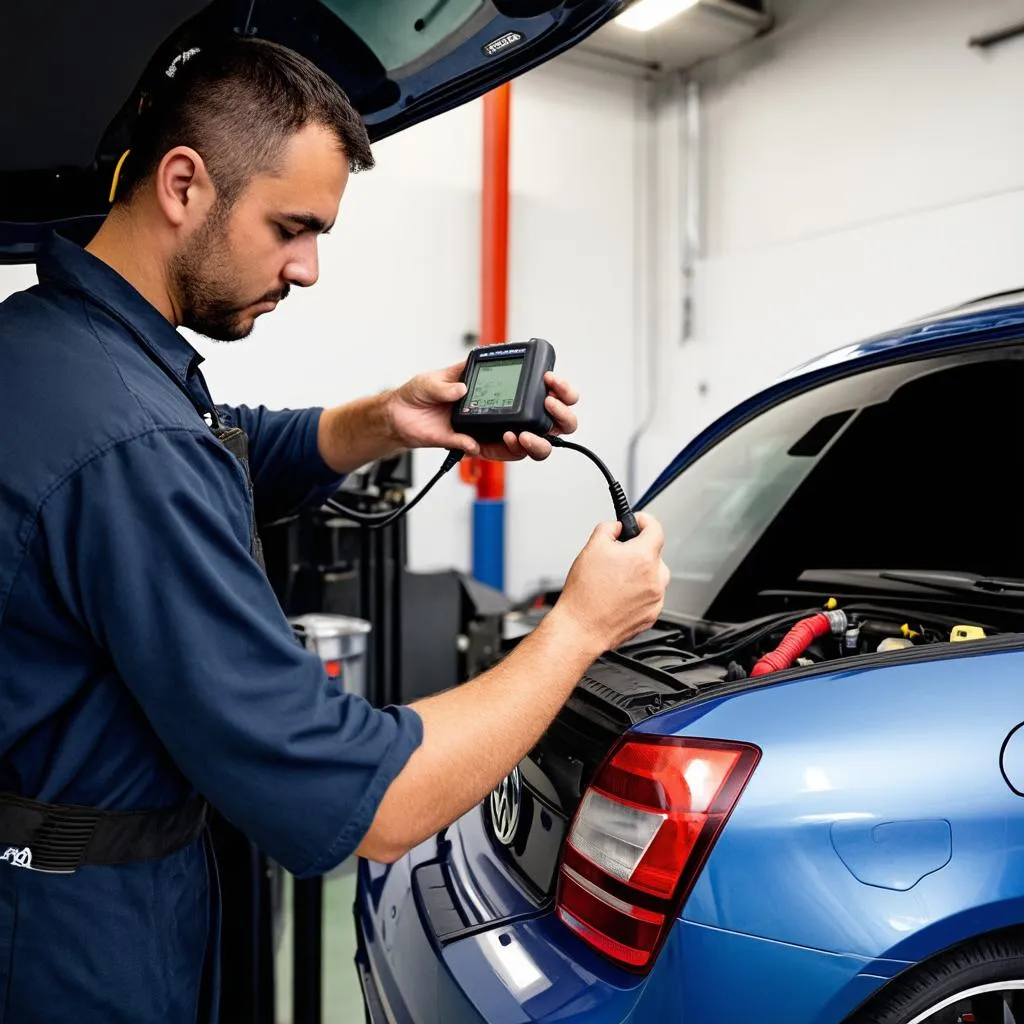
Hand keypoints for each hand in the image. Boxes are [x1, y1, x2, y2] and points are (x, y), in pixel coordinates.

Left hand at [385, 361, 578, 460]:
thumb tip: (462, 390)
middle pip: (550, 420)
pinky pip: (502, 456)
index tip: (551, 381)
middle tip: (551, 408)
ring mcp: (496, 431)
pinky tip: (503, 439)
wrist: (401, 416)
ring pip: (533, 444)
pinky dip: (506, 451)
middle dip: (561, 417)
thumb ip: (447, 384)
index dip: (557, 387)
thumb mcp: (434, 379)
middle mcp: (504, 411)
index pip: (539, 388)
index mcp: (501, 387)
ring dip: (537, 441)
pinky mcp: (482, 447)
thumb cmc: (422, 393)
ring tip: (524, 435)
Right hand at [552, 513, 669, 652]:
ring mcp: (655, 599)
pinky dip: (639, 593)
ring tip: (615, 580)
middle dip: (638, 551)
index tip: (637, 522)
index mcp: (643, 557)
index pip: (656, 528)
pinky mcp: (652, 615)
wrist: (582, 627)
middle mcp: (655, 578)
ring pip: (654, 576)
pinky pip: (650, 596)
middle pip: (654, 554)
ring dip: (640, 573)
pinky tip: (619, 595)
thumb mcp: (592, 547)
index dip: (644, 521)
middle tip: (617, 556)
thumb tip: (617, 527)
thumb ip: (609, 528)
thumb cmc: (585, 592)